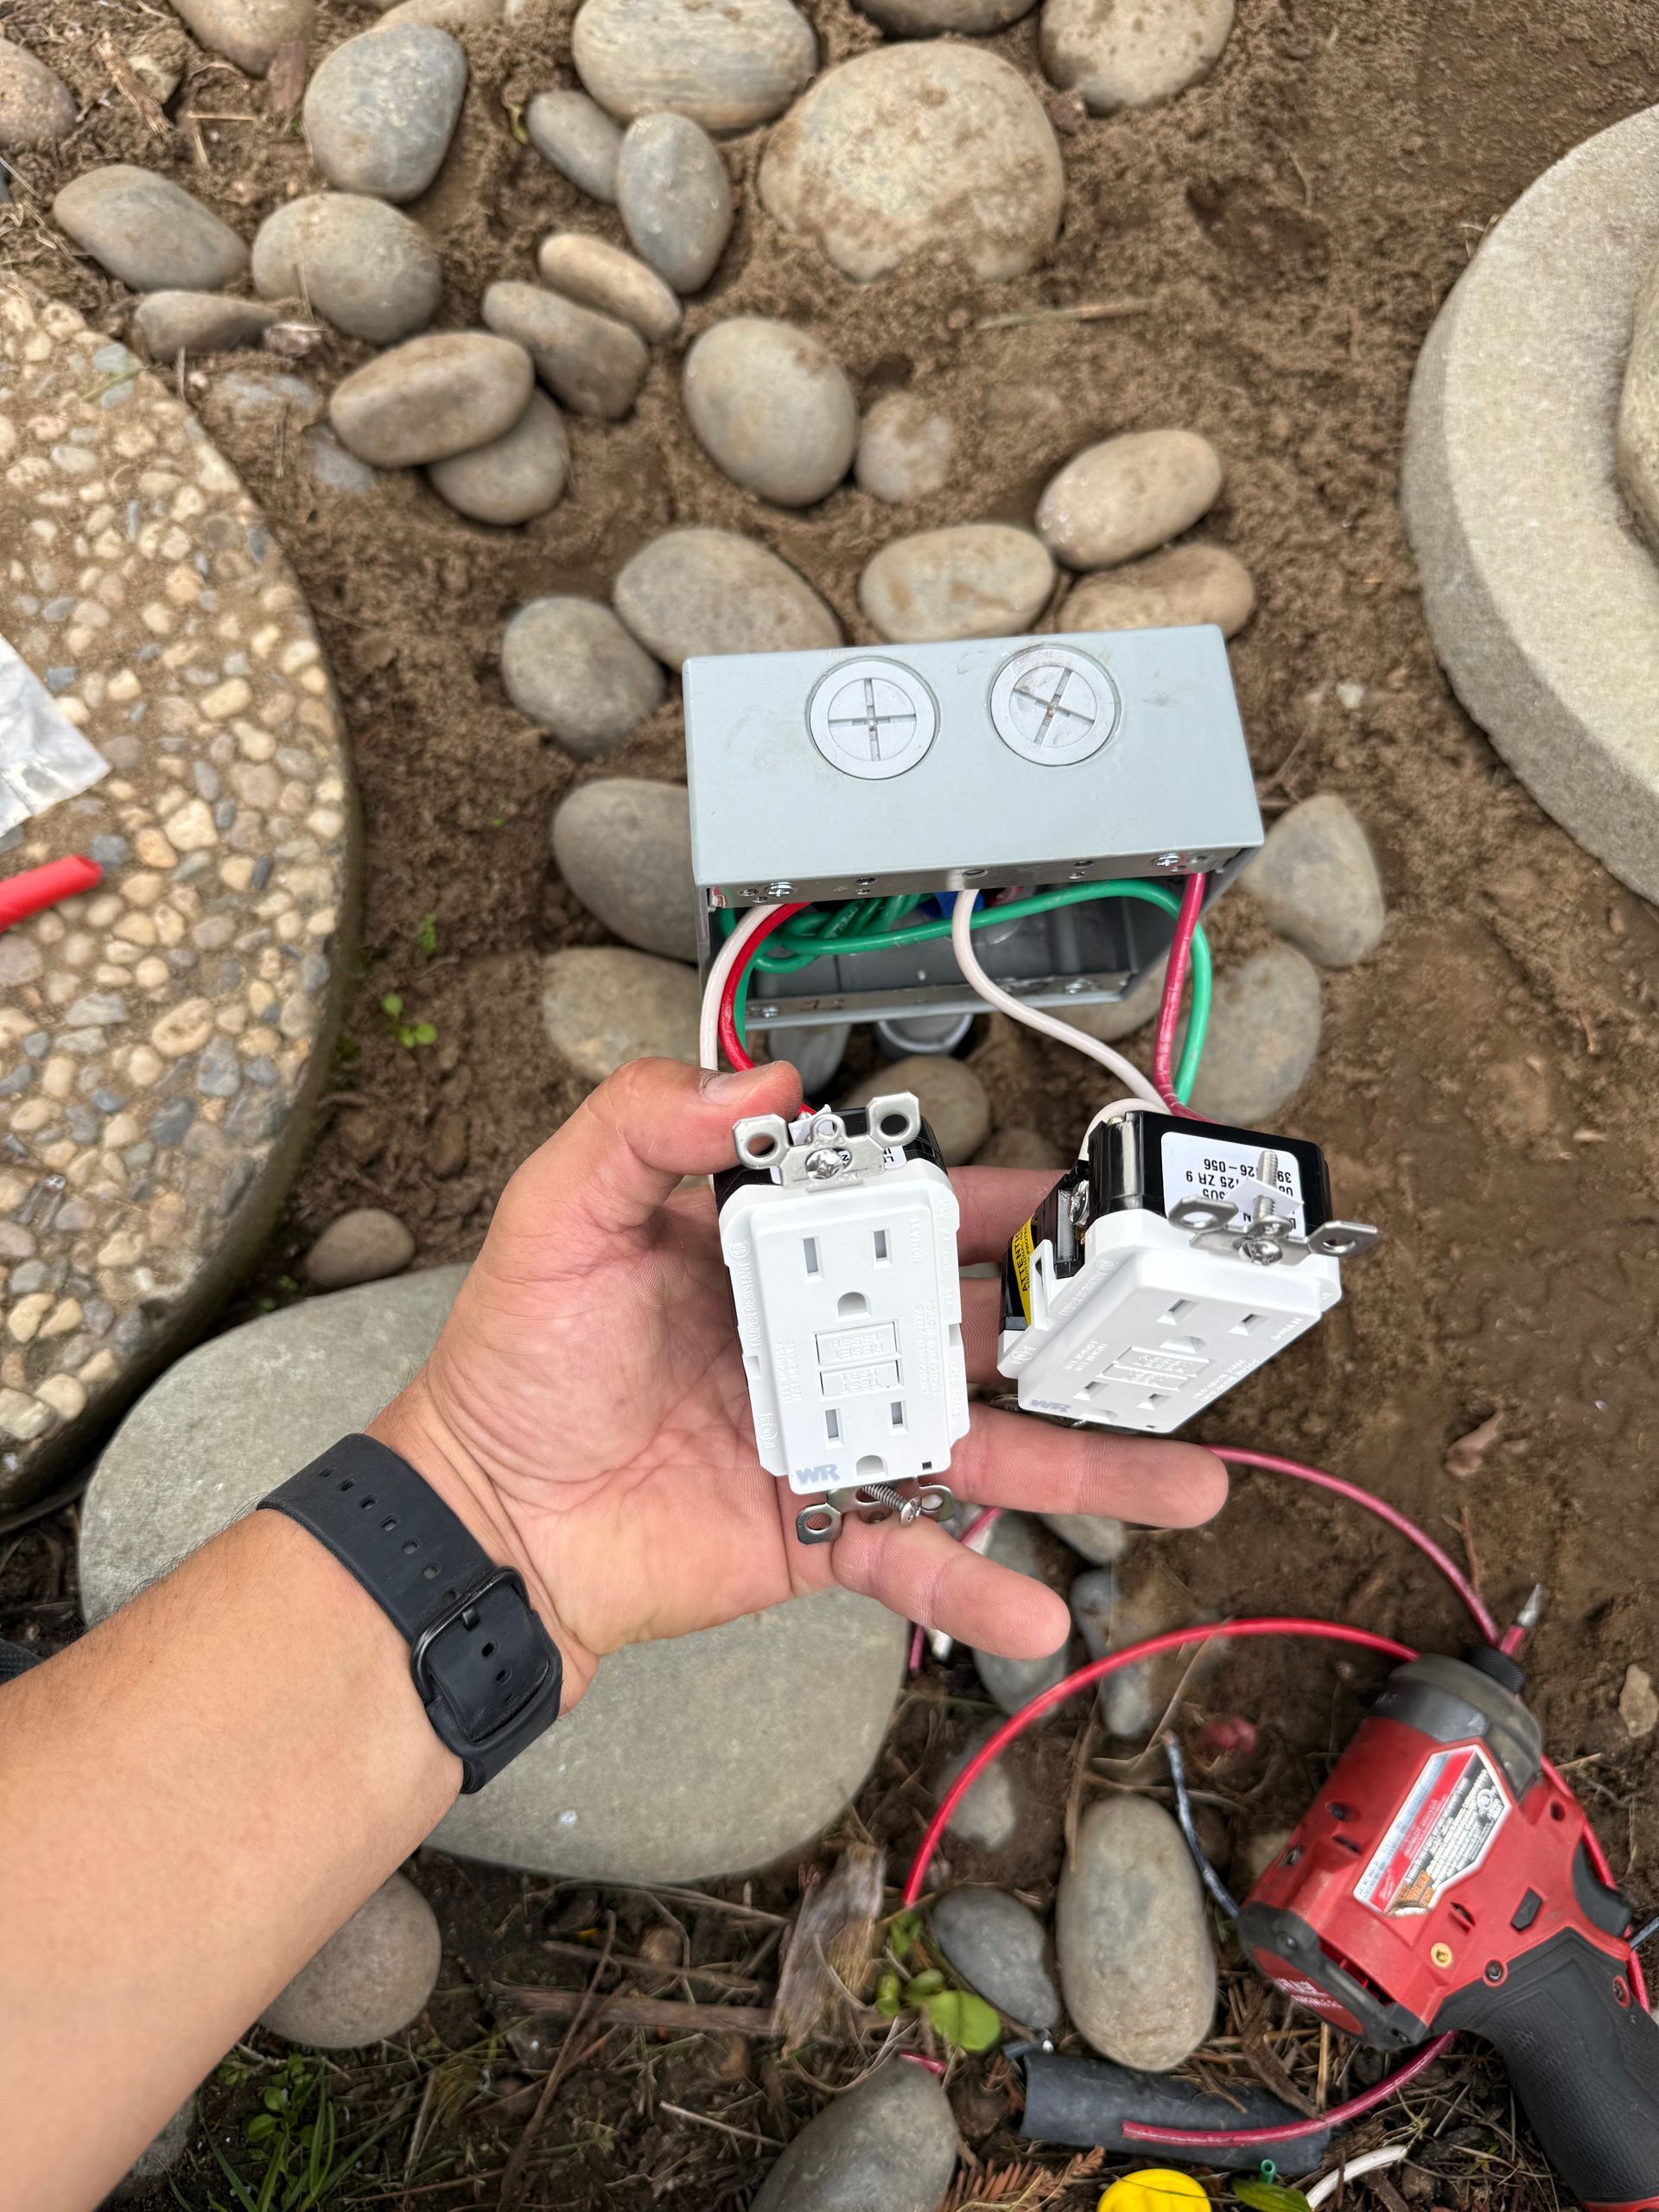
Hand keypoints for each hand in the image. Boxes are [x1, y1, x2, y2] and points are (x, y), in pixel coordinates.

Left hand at [374, 1057, 1226, 1706]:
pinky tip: (1040, 1613)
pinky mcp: (822, 1530)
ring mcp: (834, 1439)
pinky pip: (915, 1557)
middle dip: (1076, 1328)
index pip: (907, 1213)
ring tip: (1185, 1478)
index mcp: (776, 1255)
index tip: (1077, 1194)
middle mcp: (824, 1340)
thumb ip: (641, 1127)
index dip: (994, 1200)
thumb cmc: (512, 1369)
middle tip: (1170, 1322)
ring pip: (980, 1443)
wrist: (484, 1525)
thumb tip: (758, 1080)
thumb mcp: (558, 1218)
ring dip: (1084, 1463)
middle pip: (975, 1327)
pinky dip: (977, 1588)